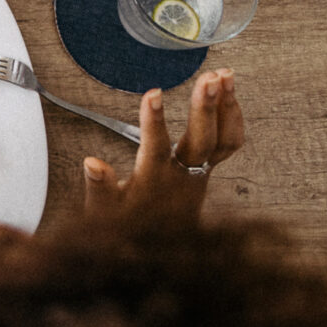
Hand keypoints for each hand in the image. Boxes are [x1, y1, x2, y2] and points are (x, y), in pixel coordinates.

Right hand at [82, 70, 245, 220]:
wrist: (159, 251)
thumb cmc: (126, 227)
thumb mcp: (103, 212)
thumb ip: (99, 187)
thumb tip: (92, 162)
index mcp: (154, 182)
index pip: (155, 148)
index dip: (154, 121)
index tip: (153, 93)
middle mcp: (182, 177)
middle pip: (202, 142)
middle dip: (206, 108)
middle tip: (208, 78)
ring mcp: (200, 173)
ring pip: (223, 140)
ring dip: (227, 107)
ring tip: (225, 74)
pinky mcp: (208, 169)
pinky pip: (230, 143)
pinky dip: (233, 117)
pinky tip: (230, 93)